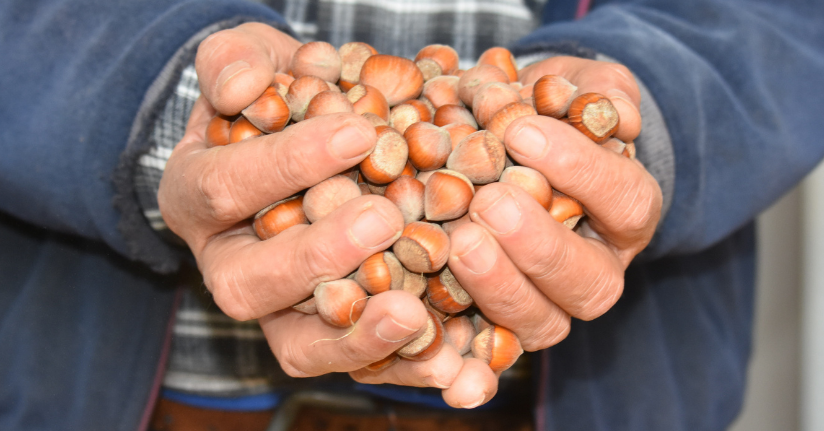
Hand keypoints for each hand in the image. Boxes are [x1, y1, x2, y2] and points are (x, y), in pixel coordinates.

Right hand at [160, 23, 479, 405]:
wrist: (298, 139)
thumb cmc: (275, 96)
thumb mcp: (247, 59)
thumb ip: (233, 60)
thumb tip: (239, 87)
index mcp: (196, 198)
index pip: (226, 187)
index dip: (287, 164)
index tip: (357, 133)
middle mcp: (227, 266)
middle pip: (251, 284)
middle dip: (319, 255)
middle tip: (384, 219)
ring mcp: (276, 311)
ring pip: (298, 345)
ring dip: (358, 336)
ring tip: (415, 315)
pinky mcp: (328, 335)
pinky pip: (356, 364)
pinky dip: (403, 366)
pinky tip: (453, 361)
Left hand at [444, 56, 661, 351]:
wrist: (503, 143)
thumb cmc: (544, 111)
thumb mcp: (576, 86)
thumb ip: (599, 91)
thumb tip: (618, 115)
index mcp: (625, 213)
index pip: (626, 201)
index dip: (580, 171)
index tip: (521, 131)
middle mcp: (594, 269)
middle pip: (589, 282)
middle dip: (539, 245)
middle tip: (488, 203)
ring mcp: (547, 305)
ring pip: (541, 323)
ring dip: (499, 287)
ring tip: (457, 241)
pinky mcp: (497, 326)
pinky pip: (485, 347)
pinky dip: (462, 346)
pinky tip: (434, 327)